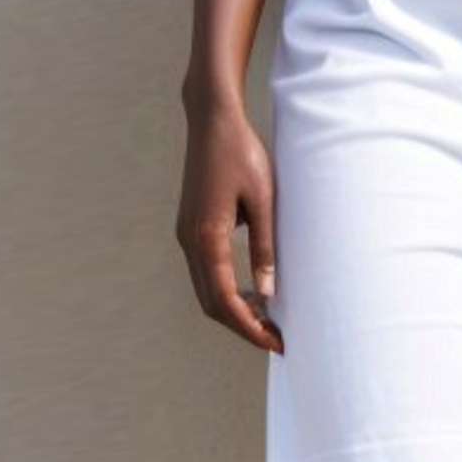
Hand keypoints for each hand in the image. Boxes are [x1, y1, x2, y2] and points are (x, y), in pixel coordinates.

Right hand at [175, 90, 283, 353]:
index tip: (275, 342)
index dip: (249, 327)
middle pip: (211, 302)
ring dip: (233, 307)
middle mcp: (189, 241)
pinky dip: (225, 287)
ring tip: (267, 316)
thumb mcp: (263, 198)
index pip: (225, 301)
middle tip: (275, 336)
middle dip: (242, 325)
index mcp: (206, 238)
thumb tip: (269, 293)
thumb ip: (264, 245)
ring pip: (206, 288)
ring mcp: (186, 233)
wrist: (212, 119)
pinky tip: (251, 286)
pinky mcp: (190, 225)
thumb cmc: (241, 152)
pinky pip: (205, 269)